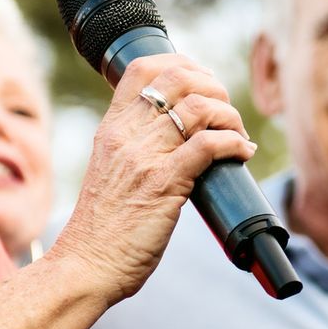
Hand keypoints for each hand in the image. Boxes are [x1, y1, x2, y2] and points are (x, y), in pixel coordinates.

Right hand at [50, 55, 254, 299]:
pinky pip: (209, 145)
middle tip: (225, 111)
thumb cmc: (102, 228)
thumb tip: (175, 138)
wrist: (86, 265)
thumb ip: (133, 149)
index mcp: (111, 129)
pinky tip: (242, 153)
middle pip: (177, 78)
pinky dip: (234, 143)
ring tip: (237, 135)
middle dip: (213, 86)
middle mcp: (127, 135)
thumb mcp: (110, 172)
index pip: (141, 69)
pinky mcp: (165, 183)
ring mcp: (145, 157)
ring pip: (199, 107)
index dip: (180, 63)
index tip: (202, 80)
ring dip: (230, 116)